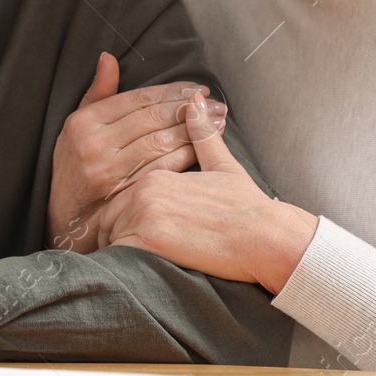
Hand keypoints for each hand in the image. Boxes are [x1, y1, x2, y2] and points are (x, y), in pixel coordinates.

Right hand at [47, 52, 226, 253]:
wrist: (63, 221)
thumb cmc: (74, 167)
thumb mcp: (75, 128)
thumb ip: (97, 94)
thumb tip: (108, 58)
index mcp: (84, 122)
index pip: (137, 99)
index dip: (171, 91)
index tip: (197, 89)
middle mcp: (95, 145)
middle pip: (152, 118)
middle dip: (189, 108)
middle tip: (217, 104)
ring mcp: (109, 172)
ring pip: (161, 143)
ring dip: (194, 131)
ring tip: (218, 122)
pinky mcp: (123, 195)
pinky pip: (162, 170)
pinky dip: (186, 157)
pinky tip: (203, 149)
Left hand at [96, 97, 317, 293]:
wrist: (265, 236)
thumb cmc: (246, 205)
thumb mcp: (221, 164)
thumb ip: (201, 134)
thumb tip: (193, 100)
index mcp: (156, 174)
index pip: (121, 197)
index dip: (122, 216)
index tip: (129, 233)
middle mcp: (145, 190)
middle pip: (110, 219)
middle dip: (114, 235)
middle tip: (122, 252)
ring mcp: (146, 214)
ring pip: (111, 238)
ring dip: (117, 251)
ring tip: (125, 266)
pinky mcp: (150, 240)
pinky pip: (119, 256)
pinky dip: (121, 266)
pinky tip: (130, 274)